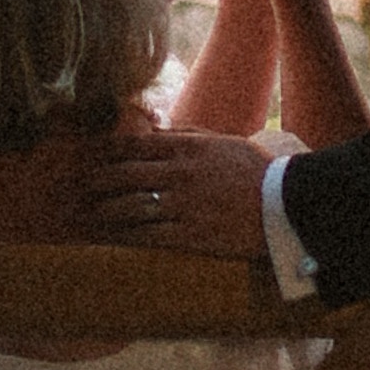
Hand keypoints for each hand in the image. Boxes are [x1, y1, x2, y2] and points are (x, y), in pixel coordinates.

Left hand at [58, 128, 279, 255]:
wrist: (285, 205)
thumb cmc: (254, 170)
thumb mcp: (220, 142)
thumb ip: (184, 136)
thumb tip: (150, 131)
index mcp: (188, 148)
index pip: (135, 146)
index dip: (108, 152)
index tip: (93, 156)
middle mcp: (182, 175)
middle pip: (126, 175)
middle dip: (99, 181)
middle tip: (84, 186)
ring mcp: (185, 207)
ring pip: (132, 207)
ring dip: (107, 210)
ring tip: (93, 214)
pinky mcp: (192, 236)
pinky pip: (149, 236)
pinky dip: (126, 236)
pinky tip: (113, 237)